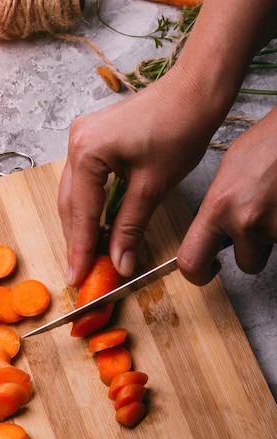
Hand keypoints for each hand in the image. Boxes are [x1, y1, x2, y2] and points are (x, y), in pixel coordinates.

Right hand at [58, 67, 217, 286]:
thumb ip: (130, 227)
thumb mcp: (153, 186)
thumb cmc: (180, 128)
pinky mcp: (94, 138)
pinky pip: (86, 180)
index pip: (81, 213)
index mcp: (86, 152)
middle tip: (81, 272)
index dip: (80, 249)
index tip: (77, 278)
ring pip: (76, 194)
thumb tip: (119, 263)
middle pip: (71, 204)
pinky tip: (98, 225)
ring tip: (88, 255)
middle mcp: (76, 142)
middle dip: (77, 240)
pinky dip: (92, 206)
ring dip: (83, 224)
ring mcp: (83, 137)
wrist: (196, 89)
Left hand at [178, 108, 276, 284]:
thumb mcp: (228, 172)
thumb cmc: (269, 143)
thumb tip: (212, 232)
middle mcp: (245, 222)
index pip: (191, 261)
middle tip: (257, 227)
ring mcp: (275, 227)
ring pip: (270, 250)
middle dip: (252, 253)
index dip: (198, 273)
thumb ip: (217, 208)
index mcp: (219, 207)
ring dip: (273, 234)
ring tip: (275, 201)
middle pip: (246, 265)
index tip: (208, 268)